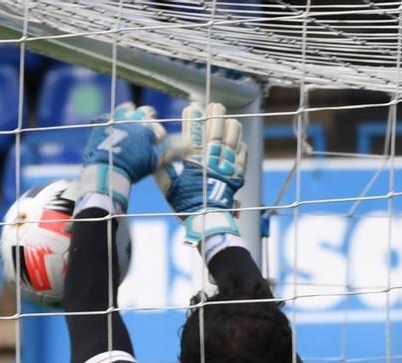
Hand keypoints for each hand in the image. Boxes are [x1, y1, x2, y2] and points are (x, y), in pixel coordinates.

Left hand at [76, 102, 163, 211]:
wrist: (106, 171)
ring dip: (127, 116)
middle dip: (144, 120)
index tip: (153, 141)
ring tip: (126, 128)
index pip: (156, 124)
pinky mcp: (99, 125)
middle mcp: (133, 117)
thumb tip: (191, 145)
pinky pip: (105, 118)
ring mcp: (115, 119)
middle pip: (142, 112)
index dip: (156, 133)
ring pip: (124, 110)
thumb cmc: (135, 167)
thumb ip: (174, 149)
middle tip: (140, 132)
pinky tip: (108, 133)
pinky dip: (109, 124)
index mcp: (148, 123)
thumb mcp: (157, 159)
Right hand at [158, 101, 245, 250]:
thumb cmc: (185, 203)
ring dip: (230, 126)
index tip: (191, 108)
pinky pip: (242, 153)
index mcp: (194, 161)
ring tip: (229, 119)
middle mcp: (212, 159)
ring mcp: (227, 165)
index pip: (192, 135)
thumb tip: (159, 154)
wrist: (207, 218)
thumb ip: (163, 169)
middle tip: (215, 105)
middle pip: (215, 131)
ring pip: (232, 138)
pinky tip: (237, 140)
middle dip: (215, 115)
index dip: (192, 120)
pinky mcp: (238, 172)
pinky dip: (240, 144)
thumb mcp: (168, 187)